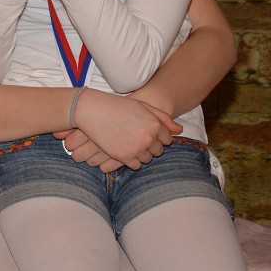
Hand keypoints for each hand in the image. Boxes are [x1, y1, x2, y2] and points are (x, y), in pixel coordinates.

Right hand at [58, 88, 181, 169]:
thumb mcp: (142, 106)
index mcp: (155, 124)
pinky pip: (136, 165)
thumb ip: (163, 118)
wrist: (90, 110)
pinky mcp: (123, 156)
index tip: (145, 131)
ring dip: (141, 153)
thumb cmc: (117, 105)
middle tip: (135, 136)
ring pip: (147, 159)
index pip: (167, 139)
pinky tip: (123, 148)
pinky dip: (131, 159)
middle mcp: (148, 137)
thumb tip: (180, 130)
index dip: (157, 136)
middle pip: (158, 150)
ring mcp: (136, 148)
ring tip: (129, 142)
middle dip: (150, 145)